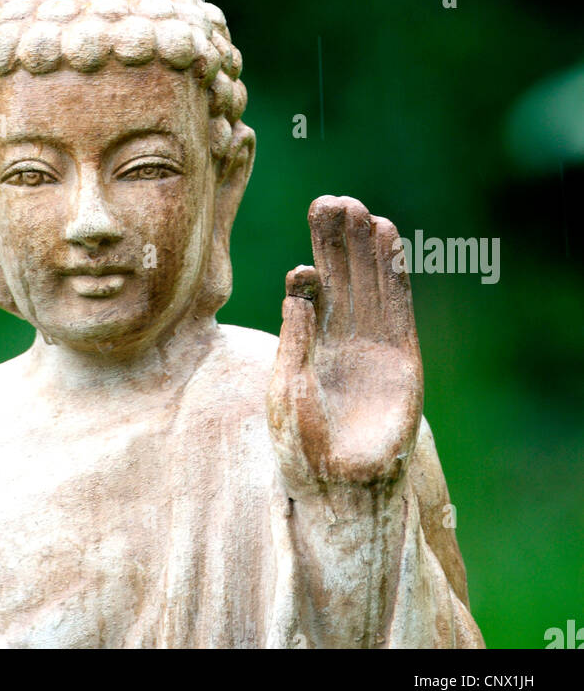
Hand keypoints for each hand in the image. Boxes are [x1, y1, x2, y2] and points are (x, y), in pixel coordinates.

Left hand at [267, 195, 422, 493]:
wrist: (342, 488)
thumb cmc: (303, 447)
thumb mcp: (287, 390)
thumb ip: (294, 339)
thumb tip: (297, 285)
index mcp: (306, 342)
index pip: (309, 294)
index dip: (308, 273)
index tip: (303, 268)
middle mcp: (341, 336)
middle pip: (341, 276)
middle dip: (336, 242)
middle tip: (331, 202)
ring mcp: (373, 343)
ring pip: (370, 283)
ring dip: (366, 248)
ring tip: (360, 210)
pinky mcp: (403, 356)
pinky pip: (398, 305)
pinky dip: (394, 272)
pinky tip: (387, 240)